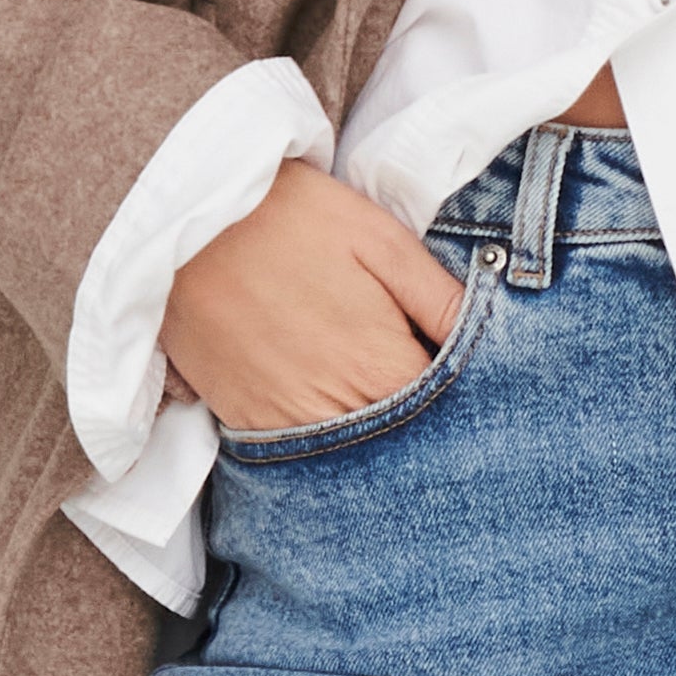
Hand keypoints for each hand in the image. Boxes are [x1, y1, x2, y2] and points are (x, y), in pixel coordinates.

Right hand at [157, 162, 462, 433]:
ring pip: (352, 457)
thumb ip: (439, 299)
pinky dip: (322, 433)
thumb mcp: (379, 239)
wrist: (183, 221)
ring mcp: (283, 425)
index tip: (475, 384)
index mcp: (381, 370)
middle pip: (403, 445)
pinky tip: (331, 398)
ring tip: (377, 390)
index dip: (470, 403)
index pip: (450, 419)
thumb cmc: (290, 218)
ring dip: (374, 434)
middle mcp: (335, 414)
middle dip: (426, 426)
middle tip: (429, 386)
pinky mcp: (243, 420)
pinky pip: (298, 450)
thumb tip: (492, 335)